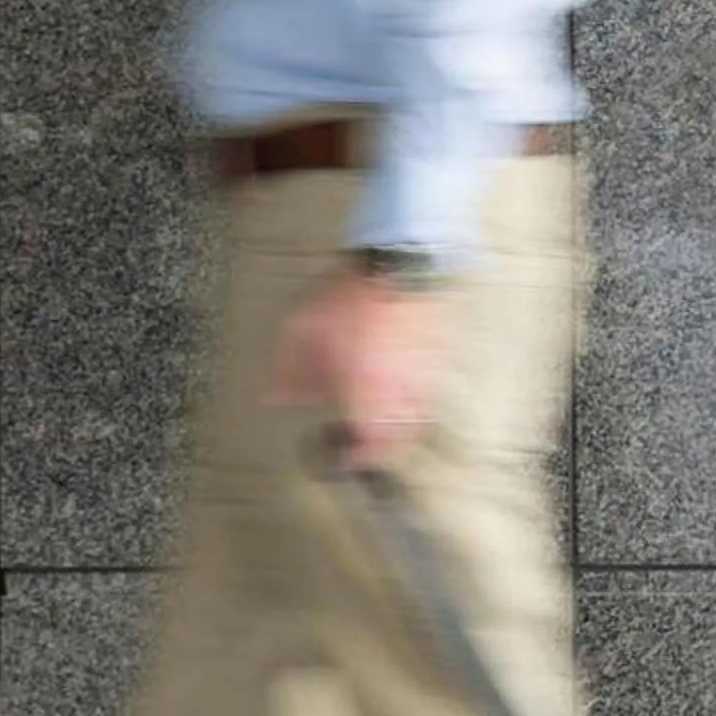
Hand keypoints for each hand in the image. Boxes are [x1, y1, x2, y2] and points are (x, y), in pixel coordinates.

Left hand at [266, 267, 447, 469]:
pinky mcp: (438, 356)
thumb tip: (277, 397)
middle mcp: (398, 386)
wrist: (398, 256)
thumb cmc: (351, 291)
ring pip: (416, 417)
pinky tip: (400, 389)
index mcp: (364, 383)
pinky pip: (428, 391)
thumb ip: (289, 367)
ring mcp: (423, 372)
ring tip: (381, 419)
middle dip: (382, 448)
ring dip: (399, 426)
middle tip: (366, 445)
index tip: (347, 459)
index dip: (359, 458)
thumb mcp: (304, 325)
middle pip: (400, 438)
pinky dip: (414, 399)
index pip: (369, 441)